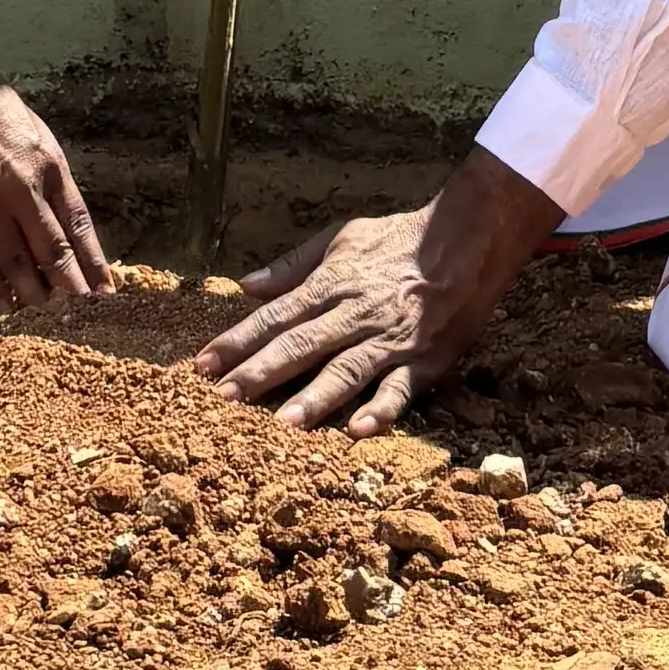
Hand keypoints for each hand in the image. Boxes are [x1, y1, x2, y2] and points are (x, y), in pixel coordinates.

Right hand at [0, 50, 111, 307]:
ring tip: (45, 324)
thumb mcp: (39, 136)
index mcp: (50, 168)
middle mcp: (24, 189)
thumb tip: (63, 220)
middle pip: (52, 250)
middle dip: (69, 288)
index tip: (106, 292)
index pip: (78, 225)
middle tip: (82, 321)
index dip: (94, 261)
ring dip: (32, 295)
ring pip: (16, 261)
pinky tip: (2, 306)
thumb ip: (51, 178)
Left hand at [195, 149, 560, 433]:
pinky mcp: (423, 359)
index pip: (274, 316)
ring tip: (284, 424)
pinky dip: (381, 410)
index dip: (237, 341)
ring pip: (346, 370)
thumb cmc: (398, 240)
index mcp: (331, 285)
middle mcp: (354, 314)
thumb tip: (246, 285)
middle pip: (301, 345)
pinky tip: (358, 432)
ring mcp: (389, 339)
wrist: (466, 240)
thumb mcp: (341, 238)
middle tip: (224, 399)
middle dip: (261, 373)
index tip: (202, 364)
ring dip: (315, 398)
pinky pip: (400, 388)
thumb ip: (293, 265)